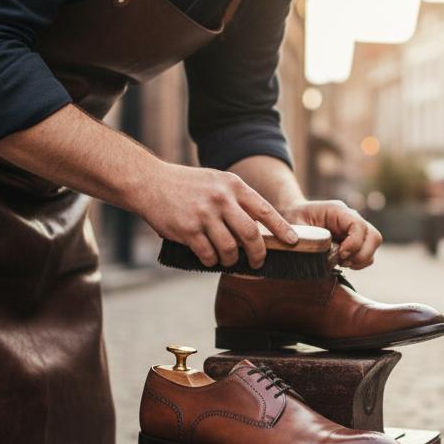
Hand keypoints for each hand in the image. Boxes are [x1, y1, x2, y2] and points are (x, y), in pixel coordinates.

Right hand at [134, 162, 296, 268]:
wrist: (150, 182)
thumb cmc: (186, 185)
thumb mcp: (216, 181)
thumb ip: (236, 199)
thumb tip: (260, 227)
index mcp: (233, 185)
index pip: (265, 211)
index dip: (282, 229)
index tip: (293, 241)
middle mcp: (221, 199)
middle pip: (251, 234)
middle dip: (259, 253)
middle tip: (259, 262)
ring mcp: (204, 214)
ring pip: (230, 248)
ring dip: (232, 259)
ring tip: (229, 259)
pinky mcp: (188, 229)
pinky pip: (208, 254)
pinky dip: (211, 260)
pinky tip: (209, 257)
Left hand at [281, 200, 382, 268]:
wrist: (295, 216)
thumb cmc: (295, 219)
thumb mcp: (297, 226)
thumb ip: (310, 239)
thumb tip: (327, 255)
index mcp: (338, 211)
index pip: (359, 226)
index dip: (354, 243)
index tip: (340, 254)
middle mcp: (351, 219)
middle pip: (374, 236)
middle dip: (361, 254)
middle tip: (342, 261)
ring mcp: (355, 230)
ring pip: (373, 246)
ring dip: (360, 260)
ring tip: (341, 262)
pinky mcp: (355, 241)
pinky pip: (367, 254)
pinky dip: (358, 262)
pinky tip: (342, 262)